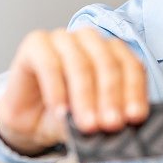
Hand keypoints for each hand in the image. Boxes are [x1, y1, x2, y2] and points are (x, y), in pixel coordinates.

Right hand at [0, 27, 149, 155]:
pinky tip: (60, 112)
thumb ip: (105, 118)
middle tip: (110, 124)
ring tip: (87, 124)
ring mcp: (62, 39)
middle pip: (107, 62)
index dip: (134, 91)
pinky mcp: (36, 44)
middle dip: (111, 96)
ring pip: (80, 62)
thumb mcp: (91, 120)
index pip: (131, 65)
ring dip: (85, 95)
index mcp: (111, 52)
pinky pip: (49, 64)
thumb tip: (120, 124)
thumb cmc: (64, 114)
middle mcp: (88, 40)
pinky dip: (57, 90)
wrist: (28, 121)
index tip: (134, 116)